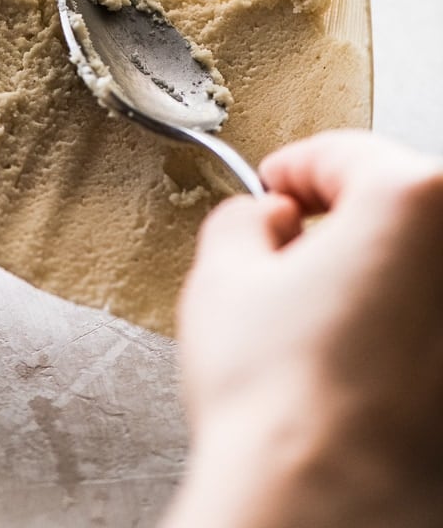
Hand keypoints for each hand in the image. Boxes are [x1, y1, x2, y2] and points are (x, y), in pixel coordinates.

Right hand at [164, 131, 442, 527]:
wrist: (322, 511)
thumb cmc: (280, 401)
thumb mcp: (223, 274)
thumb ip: (243, 219)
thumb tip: (265, 222)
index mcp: (411, 199)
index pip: (344, 153)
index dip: (293, 167)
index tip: (273, 187)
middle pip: (396, 206)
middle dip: (340, 219)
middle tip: (287, 247)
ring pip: (418, 270)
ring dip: (373, 274)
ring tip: (313, 314)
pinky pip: (428, 325)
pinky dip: (399, 328)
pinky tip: (350, 362)